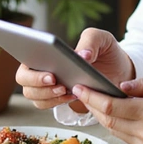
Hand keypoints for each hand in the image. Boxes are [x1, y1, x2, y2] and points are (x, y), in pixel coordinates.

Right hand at [16, 28, 134, 111]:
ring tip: (67, 90)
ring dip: (46, 95)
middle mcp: (42, 66)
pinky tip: (72, 96)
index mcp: (47, 49)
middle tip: (56, 81)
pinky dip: (55, 102)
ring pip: (32, 95)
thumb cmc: (105, 51)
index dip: (31, 65)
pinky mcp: (55, 98)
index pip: (25, 54)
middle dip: (36, 83)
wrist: (119, 71)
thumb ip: (91, 41)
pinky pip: (45, 104)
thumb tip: (82, 56)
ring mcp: (47, 84)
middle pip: (23, 79)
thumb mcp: (102, 38)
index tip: (50, 73)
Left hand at [73, 74, 142, 143]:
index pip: (112, 106)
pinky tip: (109, 111)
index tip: (80, 85)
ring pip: (113, 129)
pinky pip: (123, 135)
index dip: (92, 96)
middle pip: (107, 119)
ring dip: (99, 114)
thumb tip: (121, 86)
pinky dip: (113, 123)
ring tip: (91, 98)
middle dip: (91, 104)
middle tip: (80, 89)